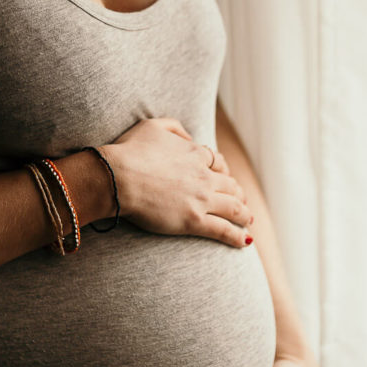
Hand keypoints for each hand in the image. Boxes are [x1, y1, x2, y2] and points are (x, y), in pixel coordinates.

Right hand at [101, 118, 253, 247]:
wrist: (118, 177)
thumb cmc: (130, 151)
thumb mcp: (152, 125)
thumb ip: (174, 127)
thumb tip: (189, 137)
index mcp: (194, 153)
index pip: (218, 162)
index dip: (223, 170)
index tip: (224, 176)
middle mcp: (203, 176)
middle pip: (230, 185)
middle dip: (237, 193)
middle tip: (240, 200)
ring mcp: (201, 199)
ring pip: (233, 208)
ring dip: (243, 214)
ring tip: (247, 220)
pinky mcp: (194, 220)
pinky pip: (223, 230)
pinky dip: (237, 236)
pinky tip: (244, 241)